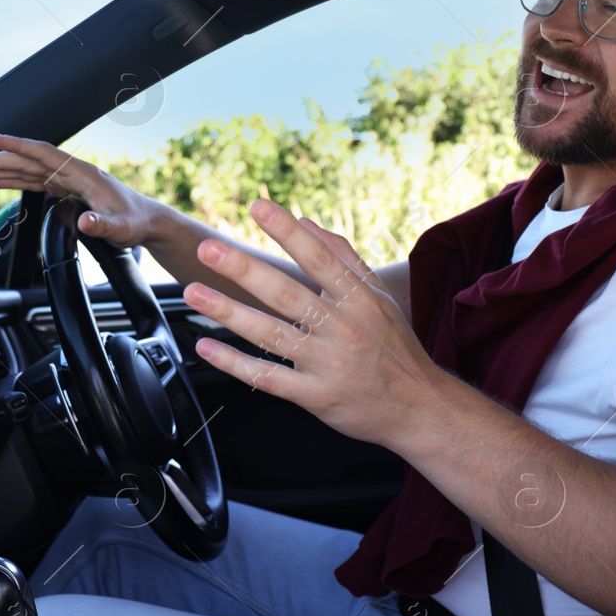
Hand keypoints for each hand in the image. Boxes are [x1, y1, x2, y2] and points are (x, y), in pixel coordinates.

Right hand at [0, 133, 159, 246]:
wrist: (147, 223)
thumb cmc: (135, 222)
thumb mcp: (120, 229)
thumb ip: (102, 226)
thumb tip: (85, 223)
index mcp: (82, 173)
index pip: (43, 153)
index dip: (17, 145)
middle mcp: (71, 173)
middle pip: (26, 161)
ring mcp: (65, 181)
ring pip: (24, 171)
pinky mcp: (63, 191)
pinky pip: (30, 182)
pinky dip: (9, 181)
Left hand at [181, 198, 439, 448]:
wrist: (421, 408)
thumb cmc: (397, 350)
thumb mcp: (380, 298)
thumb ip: (345, 258)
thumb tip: (307, 223)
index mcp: (360, 300)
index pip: (318, 258)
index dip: (287, 231)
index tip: (258, 207)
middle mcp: (343, 329)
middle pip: (287, 294)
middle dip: (244, 270)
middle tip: (209, 250)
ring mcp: (328, 364)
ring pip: (270, 335)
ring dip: (228, 312)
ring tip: (194, 293)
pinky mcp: (316, 396)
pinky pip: (268, 378)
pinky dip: (235, 363)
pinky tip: (207, 349)